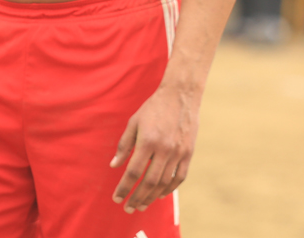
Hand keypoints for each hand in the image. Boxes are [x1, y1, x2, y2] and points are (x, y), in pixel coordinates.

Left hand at [110, 84, 200, 212]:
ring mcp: (178, 152)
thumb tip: (114, 166)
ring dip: (152, 197)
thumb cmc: (154, 107)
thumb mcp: (134, 122)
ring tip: (142, 204)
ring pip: (164, 182)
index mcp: (147, 141)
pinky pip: (180, 176)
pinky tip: (161, 194)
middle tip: (128, 208)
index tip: (117, 198)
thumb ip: (124, 145)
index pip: (133, 172)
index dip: (124, 187)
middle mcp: (164, 149)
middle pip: (149, 182)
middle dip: (137, 198)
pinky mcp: (188, 152)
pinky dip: (170, 188)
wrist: (181, 94)